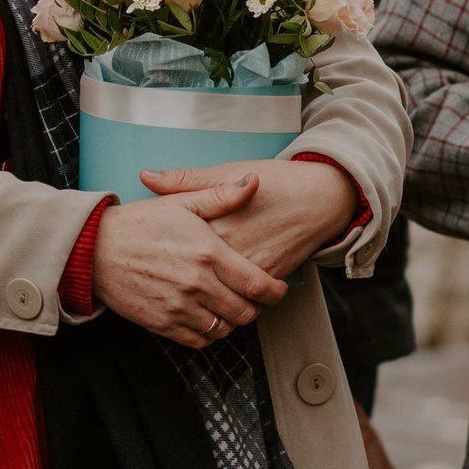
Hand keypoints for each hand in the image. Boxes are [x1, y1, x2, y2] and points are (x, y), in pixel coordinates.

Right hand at [92, 173, 283, 348]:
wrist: (94, 249)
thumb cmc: (139, 223)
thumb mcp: (182, 203)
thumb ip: (222, 196)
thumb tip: (254, 182)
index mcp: (208, 253)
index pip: (259, 285)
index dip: (275, 292)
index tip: (277, 290)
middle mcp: (198, 284)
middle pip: (246, 312)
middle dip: (255, 308)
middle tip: (251, 298)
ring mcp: (180, 307)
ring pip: (225, 329)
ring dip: (232, 321)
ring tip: (227, 306)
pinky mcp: (163, 324)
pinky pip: (200, 340)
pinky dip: (209, 333)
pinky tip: (206, 317)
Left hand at [139, 158, 360, 282]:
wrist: (323, 198)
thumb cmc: (276, 181)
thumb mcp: (226, 171)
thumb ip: (185, 179)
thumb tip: (146, 176)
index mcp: (216, 226)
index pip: (175, 247)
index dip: (158, 250)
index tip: (147, 251)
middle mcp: (234, 252)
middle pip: (192, 274)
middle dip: (176, 275)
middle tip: (161, 272)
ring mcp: (253, 270)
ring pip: (217, 292)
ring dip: (202, 291)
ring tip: (185, 284)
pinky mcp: (269, 279)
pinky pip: (241, 296)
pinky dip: (227, 295)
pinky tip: (217, 289)